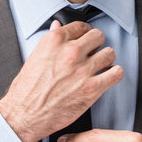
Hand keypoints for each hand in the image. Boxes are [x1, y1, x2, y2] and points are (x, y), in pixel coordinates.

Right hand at [0, 20, 123, 141]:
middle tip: (93, 54)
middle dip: (96, 45)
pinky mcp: (92, 88)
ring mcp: (83, 70)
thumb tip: (58, 27)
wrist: (25, 115)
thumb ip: (50, 42)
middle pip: (98, 36)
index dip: (84, 34)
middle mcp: (70, 52)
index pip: (80, 26)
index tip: (85, 41)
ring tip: (100, 67)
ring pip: (109, 53)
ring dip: (106, 60)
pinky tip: (106, 78)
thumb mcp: (34, 58)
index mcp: (54, 41)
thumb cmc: (26, 90)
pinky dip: (114, 75)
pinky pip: (116, 73)